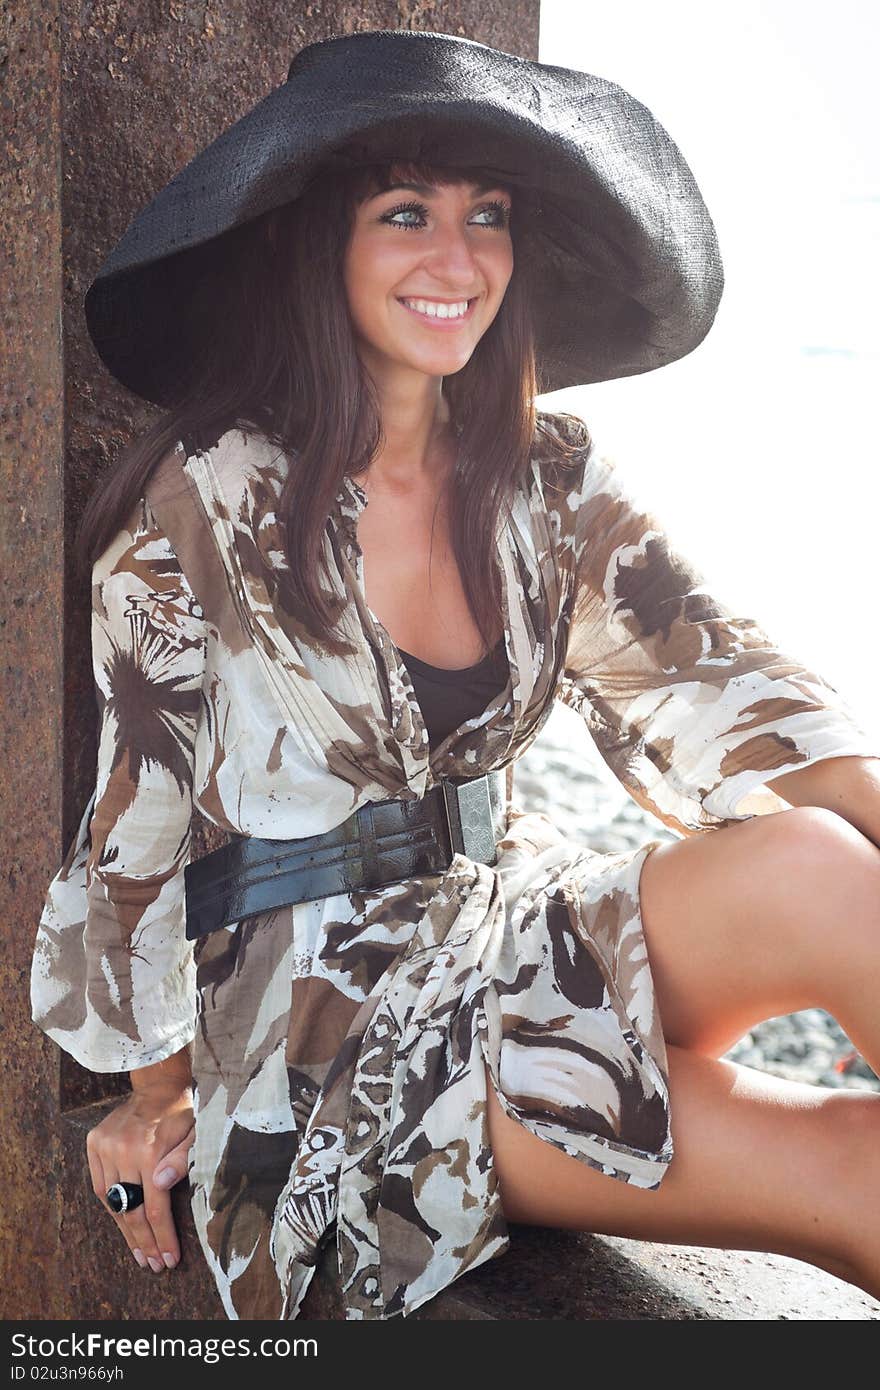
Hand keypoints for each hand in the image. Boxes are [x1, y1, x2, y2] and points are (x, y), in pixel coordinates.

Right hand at [86, 1079, 194, 1273]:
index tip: (169, 1259)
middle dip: (144, 1242)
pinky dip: (111, 1206)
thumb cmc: (184, 1113)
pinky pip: (99, 1185)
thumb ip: (182, 1161)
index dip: (162, 1238)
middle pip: (132, 1211)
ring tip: (138, 1252)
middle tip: (152, 1265)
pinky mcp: (94, 1142)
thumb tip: (162, 1187)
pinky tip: (123, 1223)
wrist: (159, 1085)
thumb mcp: (197, 1134)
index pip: (155, 1208)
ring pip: (113, 1202)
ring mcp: (105, 1146)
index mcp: (151, 1151)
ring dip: (126, 1230)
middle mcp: (124, 1151)